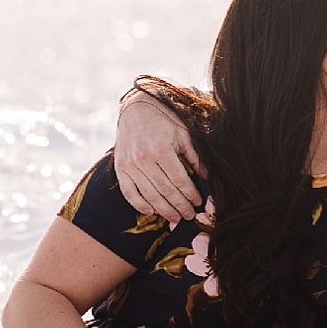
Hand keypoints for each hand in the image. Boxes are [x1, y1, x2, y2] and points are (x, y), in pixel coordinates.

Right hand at [115, 95, 205, 220]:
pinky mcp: (120, 168)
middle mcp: (143, 159)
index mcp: (161, 149)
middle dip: (179, 206)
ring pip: (149, 195)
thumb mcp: (184, 133)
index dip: (190, 194)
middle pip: (165, 191)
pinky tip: (151, 212)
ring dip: (163, 210)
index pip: (179, 180)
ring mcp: (130, 165)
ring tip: (175, 219)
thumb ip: (194, 156)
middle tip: (189, 216)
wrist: (136, 108)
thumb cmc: (164, 119)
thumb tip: (206, 176)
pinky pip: (129, 192)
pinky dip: (139, 204)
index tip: (198, 203)